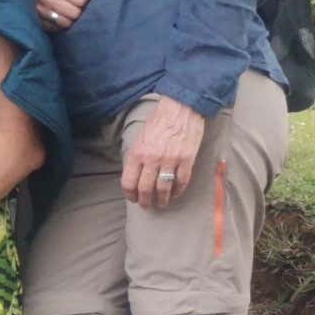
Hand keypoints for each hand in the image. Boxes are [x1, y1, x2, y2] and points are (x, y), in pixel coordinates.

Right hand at [33, 0, 96, 30]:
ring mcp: (40, 10)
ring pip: (66, 23)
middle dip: (79, 11)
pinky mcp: (40, 22)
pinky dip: (63, 25)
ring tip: (71, 13)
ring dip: (72, 20)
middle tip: (77, 7)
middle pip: (74, 13)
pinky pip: (58, 28)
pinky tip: (63, 18)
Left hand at [122, 95, 207, 209]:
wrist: (181, 108)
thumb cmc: (159, 121)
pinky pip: (181, 182)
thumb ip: (137, 156)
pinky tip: (175, 194)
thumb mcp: (140, 137)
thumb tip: (135, 174)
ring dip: (161, 200)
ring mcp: (170, 160)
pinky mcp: (186, 160)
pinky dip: (178, 191)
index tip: (133, 198)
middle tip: (146, 205)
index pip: (128, 182)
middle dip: (144, 201)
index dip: (130, 194)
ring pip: (163, 189)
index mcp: (137, 153)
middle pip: (145, 189)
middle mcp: (152, 159)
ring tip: (161, 203)